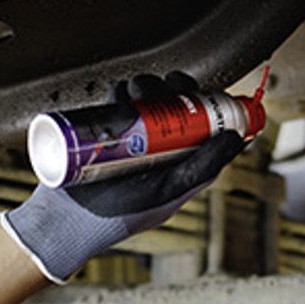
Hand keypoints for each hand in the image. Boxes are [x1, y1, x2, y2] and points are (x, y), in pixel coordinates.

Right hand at [2, 72, 247, 282]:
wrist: (68, 220)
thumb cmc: (120, 215)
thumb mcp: (169, 191)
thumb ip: (202, 167)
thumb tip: (236, 137)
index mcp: (177, 166)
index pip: (199, 129)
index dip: (204, 105)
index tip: (205, 92)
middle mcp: (155, 151)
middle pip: (171, 109)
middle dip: (170, 90)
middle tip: (166, 83)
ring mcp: (128, 141)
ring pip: (144, 102)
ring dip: (144, 87)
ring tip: (135, 89)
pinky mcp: (102, 133)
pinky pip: (114, 105)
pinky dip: (118, 93)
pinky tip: (117, 95)